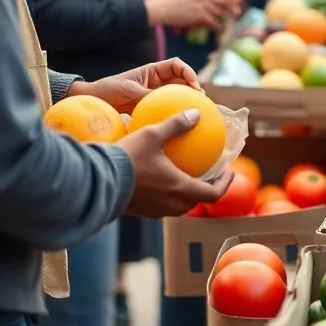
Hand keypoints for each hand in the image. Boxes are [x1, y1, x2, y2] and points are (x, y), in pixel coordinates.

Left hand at [68, 57, 200, 113]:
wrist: (94, 100)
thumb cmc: (109, 89)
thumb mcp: (130, 91)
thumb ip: (147, 95)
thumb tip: (165, 103)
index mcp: (153, 71)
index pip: (177, 65)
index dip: (188, 72)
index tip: (193, 85)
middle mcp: (156, 81)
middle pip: (181, 81)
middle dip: (193, 88)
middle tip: (200, 101)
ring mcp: (154, 95)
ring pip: (175, 96)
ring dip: (185, 102)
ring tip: (194, 112)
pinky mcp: (149, 108)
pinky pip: (165, 109)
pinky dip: (172, 114)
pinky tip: (177, 124)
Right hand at [117, 109, 235, 217]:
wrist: (96, 181)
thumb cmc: (128, 158)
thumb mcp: (153, 135)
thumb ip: (176, 124)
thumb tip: (196, 113)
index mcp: (181, 189)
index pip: (214, 194)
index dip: (226, 184)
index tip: (229, 171)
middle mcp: (172, 205)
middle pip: (197, 199)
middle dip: (207, 187)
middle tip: (210, 170)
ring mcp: (156, 211)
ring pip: (180, 204)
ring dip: (188, 190)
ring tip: (188, 172)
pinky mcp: (143, 211)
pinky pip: (163, 204)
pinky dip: (170, 193)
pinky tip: (162, 176)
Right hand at [146, 0, 239, 29]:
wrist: (162, 8)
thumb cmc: (172, 3)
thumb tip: (215, 2)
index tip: (236, 2)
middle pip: (225, 0)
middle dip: (232, 6)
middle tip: (237, 12)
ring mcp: (203, 4)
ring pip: (220, 12)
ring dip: (221, 18)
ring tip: (221, 23)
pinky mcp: (201, 15)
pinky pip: (215, 22)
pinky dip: (216, 26)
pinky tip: (215, 28)